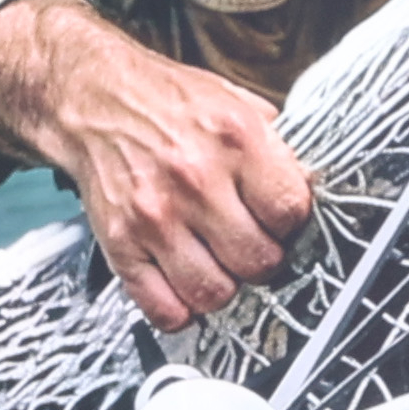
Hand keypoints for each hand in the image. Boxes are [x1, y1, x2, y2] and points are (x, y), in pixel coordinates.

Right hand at [0, 0, 321, 330]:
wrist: (94, 99)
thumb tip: (314, 193)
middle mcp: (195, 179)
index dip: (292, 224)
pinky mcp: (121, 244)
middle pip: (259, 262)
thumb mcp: (238, 105)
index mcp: (236, 138)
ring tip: (219, 262)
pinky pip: (164, 309)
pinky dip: (181, 310)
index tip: (280, 220)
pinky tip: (186, 285)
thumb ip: (279, 151)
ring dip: (225, 287)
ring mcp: (155, 216)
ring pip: (216, 293)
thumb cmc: (170, 103)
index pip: (291, 213)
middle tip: (251, 244)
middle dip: (262, 259)